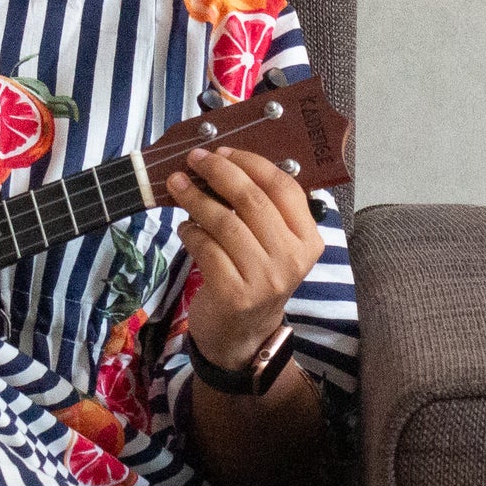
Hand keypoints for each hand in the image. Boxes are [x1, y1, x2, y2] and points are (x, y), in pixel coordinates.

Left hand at [167, 146, 324, 371]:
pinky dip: (190, 232)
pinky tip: (185, 227)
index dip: (250, 163)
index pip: (283, 187)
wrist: (242, 334)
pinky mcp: (234, 294)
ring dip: (195, 198)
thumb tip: (223, 161)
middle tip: (194, 159)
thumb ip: (262, 209)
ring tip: (177, 185)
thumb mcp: (272, 245)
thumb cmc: (255, 277)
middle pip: (252, 200)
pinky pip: (206, 248)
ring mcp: (265, 279)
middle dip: (218, 173)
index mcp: (308, 239)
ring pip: (225, 222)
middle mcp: (292, 258)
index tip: (222, 151)